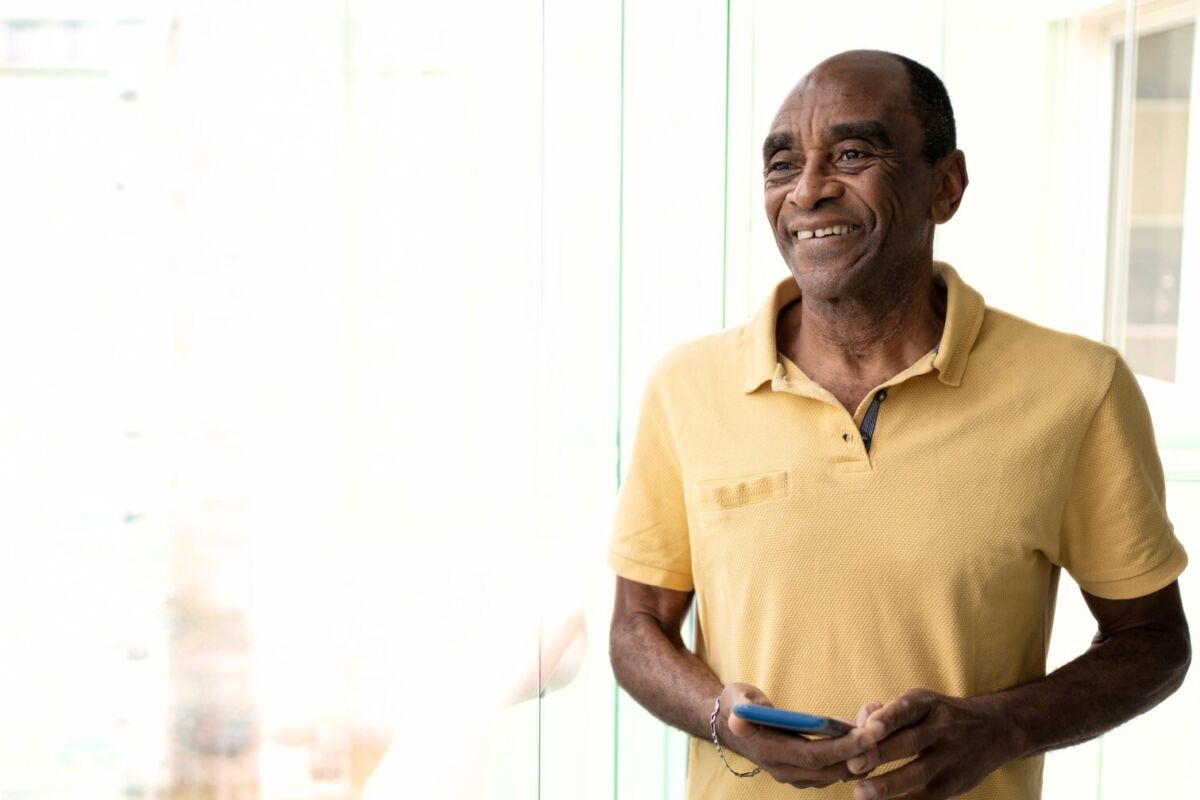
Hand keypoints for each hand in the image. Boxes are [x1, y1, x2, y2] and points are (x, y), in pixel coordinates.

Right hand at [718, 683, 875, 788]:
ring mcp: (792, 775)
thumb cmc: (737, 705)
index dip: (841, 747)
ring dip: (859, 758)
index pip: (812, 755)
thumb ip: (742, 708)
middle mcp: (782, 770)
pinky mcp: (801, 774)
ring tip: (880, 733)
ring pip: (835, 774)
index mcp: (768, 751)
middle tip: (883, 734)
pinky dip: (851, 759)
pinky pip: (832, 771)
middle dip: (859, 754)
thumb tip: (739, 718)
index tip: (866, 735)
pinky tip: (865, 741)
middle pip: (829, 769)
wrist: (730, 725)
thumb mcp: (736, 698)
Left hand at [847, 688, 1023, 799]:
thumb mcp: (920, 703)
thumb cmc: (939, 716)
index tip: (869, 729)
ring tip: (860, 793)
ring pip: (918, 773)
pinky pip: (928, 796)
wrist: (994, 730)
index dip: (888, 718)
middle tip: (852, 765)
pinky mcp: (955, 782)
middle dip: (878, 754)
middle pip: (908, 743)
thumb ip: (887, 712)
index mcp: (928, 703)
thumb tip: (860, 725)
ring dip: (887, 785)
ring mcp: (951, 757)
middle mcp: (942, 728)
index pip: (907, 709)